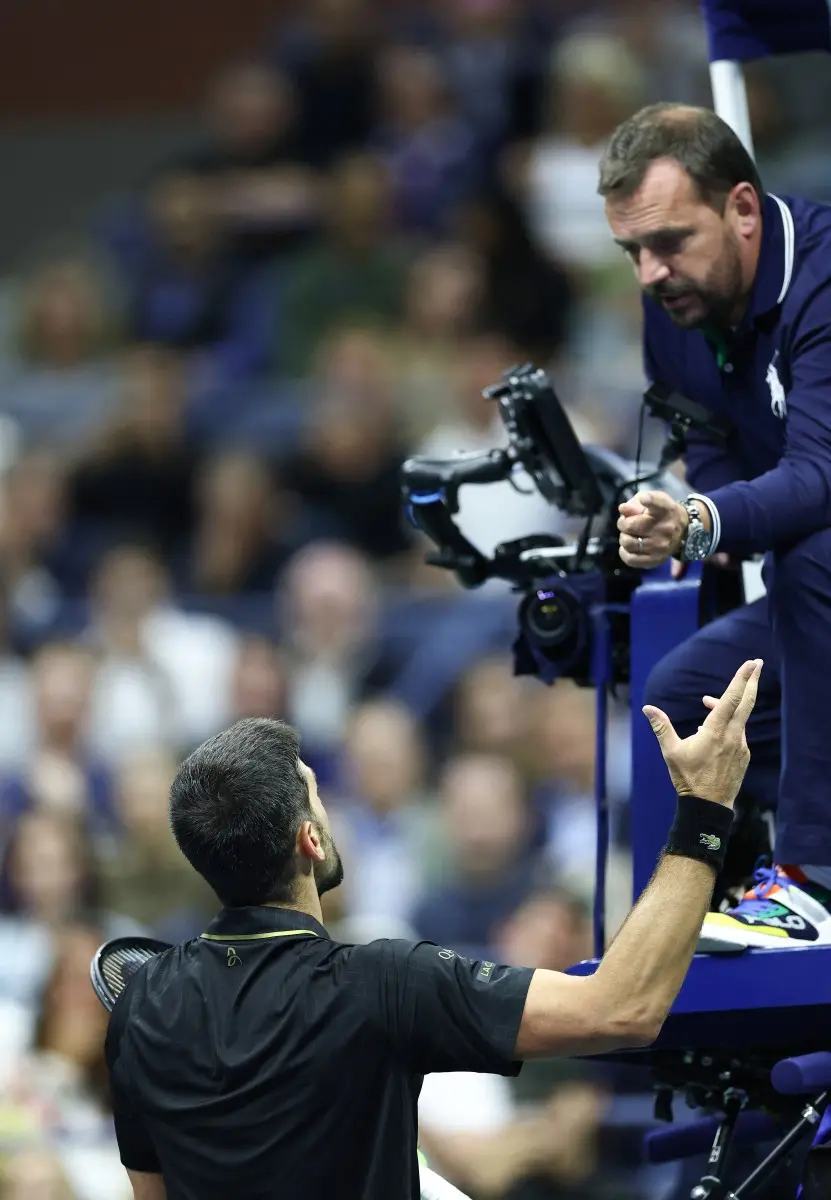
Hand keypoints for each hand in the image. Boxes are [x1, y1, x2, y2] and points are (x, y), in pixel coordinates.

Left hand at [618, 490, 689, 567]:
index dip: (650, 500)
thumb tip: (622, 509)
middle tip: (628, 523)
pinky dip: (624, 552)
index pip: (658, 503)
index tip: (644, 499)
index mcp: (665, 509)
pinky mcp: (655, 560)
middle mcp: (665, 528)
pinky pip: (630, 559)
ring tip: (630, 535)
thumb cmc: (661, 513)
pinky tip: (630, 546)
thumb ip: (636, 503)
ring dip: (624, 538)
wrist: (682, 532)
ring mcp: (661, 546)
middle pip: (630, 526)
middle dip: (623, 523)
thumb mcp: (652, 500)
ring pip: (627, 543)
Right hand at [643, 659, 761, 806]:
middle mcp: (733, 736)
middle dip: (752, 680)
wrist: (708, 807)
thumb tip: (647, 708)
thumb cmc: (687, 779)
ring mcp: (741, 746)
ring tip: (708, 703)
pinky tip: (712, 729)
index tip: (752, 663)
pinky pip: (738, 732)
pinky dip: (729, 723)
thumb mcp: (671, 752)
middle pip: (746, 702)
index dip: (741, 678)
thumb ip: (661, 726)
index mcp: (716, 732)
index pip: (731, 699)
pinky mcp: (744, 755)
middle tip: (758, 663)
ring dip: (729, 705)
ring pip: (740, 717)